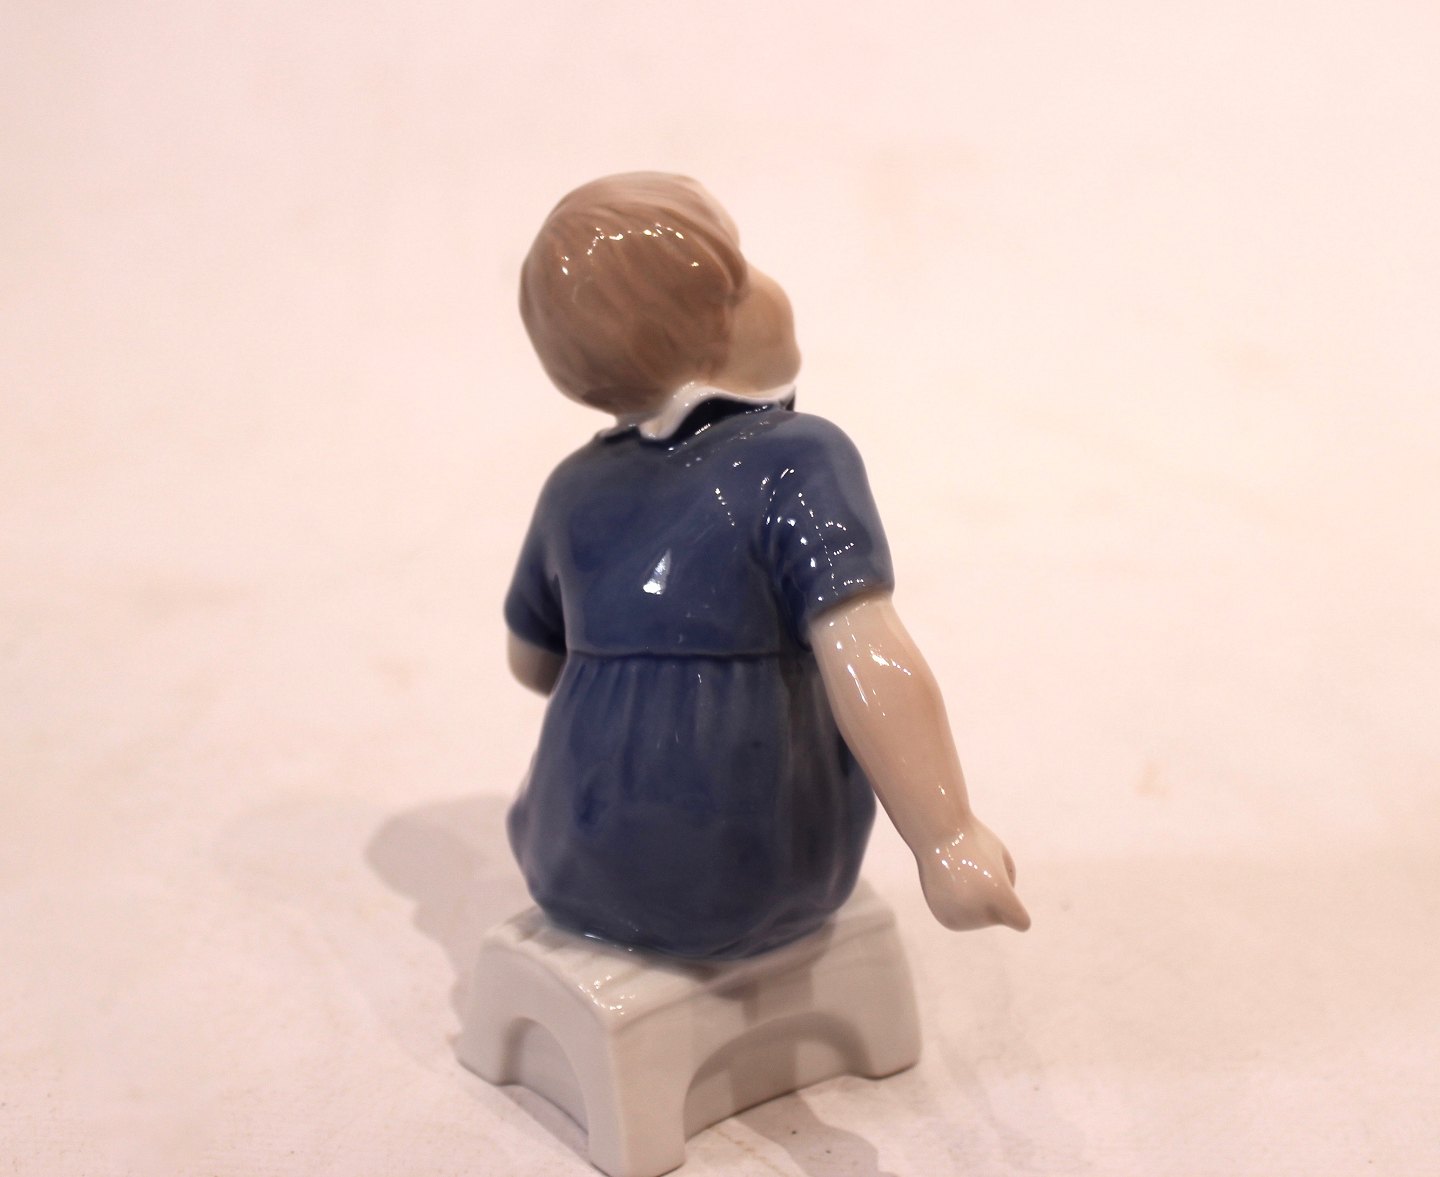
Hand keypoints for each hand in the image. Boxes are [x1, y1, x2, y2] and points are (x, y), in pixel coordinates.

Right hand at [916, 817, 1030, 931]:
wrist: (935, 835)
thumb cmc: (973, 841)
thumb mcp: (1002, 857)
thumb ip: (1008, 885)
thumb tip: (996, 909)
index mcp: (998, 895)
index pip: (1020, 921)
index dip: (1017, 913)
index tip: (1009, 903)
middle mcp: (979, 912)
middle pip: (998, 916)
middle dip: (992, 899)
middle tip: (974, 874)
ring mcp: (960, 918)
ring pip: (980, 918)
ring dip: (975, 902)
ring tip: (959, 878)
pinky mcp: (947, 920)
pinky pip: (963, 919)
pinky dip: (959, 905)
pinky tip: (950, 886)